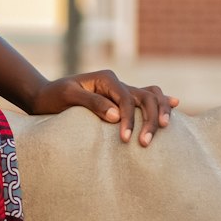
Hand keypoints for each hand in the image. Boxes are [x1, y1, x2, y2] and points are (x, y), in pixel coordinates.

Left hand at [28, 70, 179, 146]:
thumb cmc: (53, 97)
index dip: (129, 119)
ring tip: (165, 127)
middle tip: (146, 142)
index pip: (127, 98)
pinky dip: (161, 101)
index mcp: (106, 78)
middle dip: (150, 118)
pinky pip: (146, 99)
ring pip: (151, 95)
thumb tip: (116, 116)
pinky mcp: (121, 101)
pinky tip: (175, 104)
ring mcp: (121, 91)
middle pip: (145, 97)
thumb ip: (91, 103)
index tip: (126, 139)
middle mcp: (117, 82)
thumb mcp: (68, 97)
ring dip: (161, 110)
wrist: (45, 96)